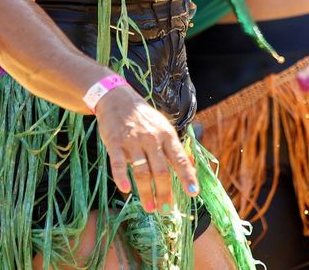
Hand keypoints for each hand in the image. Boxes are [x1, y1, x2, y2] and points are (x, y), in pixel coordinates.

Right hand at [94, 86, 199, 211]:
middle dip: (164, 192)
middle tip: (166, 209)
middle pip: (161, 170)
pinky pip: (118, 163)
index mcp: (166, 135)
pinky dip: (121, 177)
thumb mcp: (163, 127)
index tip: (194, 193)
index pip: (180, 159)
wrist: (117, 99)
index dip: (187, 177)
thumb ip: (173, 148)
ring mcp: (132, 141)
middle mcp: (152, 138)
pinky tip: (125, 190)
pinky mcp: (115, 142)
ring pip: (142, 171)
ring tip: (150, 208)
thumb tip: (189, 168)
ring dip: (146, 192)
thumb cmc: (144, 117)